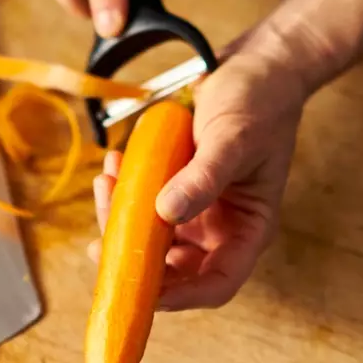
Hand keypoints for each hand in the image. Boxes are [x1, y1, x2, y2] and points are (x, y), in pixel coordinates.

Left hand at [89, 43, 306, 309]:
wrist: (257, 65)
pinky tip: (114, 164)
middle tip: (102, 237)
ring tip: (107, 181)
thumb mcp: (234, 138)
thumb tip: (165, 212)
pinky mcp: (175, 188)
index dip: (180, 296)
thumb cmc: (260, 101)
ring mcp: (196, 211)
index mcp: (247, 230)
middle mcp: (221, 229)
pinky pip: (142, 205)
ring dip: (122, 219)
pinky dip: (124, 191)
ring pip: (151, 239)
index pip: (215, 284)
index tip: (142, 287)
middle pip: (173, 270)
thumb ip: (204, 177)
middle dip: (135, 256)